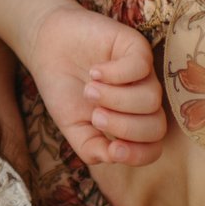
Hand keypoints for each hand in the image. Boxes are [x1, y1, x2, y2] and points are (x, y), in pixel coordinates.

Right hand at [25, 3, 164, 165]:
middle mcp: (143, 100)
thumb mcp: (73, 127)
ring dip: (115, 99)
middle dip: (124, 127)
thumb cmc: (64, 89)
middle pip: (156, 126)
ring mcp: (143, 74)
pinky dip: (116, 74)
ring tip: (90, 90)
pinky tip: (95, 71)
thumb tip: (114, 157)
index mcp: (132, 122)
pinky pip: (141, 68)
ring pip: (150, 99)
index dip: (138, 154)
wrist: (48, 50)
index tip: (113, 149)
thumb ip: (91, 148)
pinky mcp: (137, 48)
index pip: (153, 147)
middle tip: (95, 115)